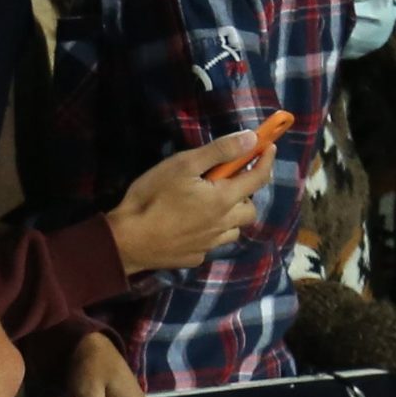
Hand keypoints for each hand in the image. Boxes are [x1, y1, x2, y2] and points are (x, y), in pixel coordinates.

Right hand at [105, 130, 271, 274]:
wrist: (127, 241)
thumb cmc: (153, 197)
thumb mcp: (183, 165)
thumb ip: (219, 151)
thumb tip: (251, 138)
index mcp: (223, 199)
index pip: (257, 178)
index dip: (266, 159)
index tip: (268, 146)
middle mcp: (222, 224)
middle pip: (250, 210)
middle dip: (246, 195)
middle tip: (226, 185)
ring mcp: (209, 244)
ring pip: (233, 230)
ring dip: (229, 218)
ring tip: (209, 208)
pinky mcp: (194, 257)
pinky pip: (211, 245)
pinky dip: (208, 234)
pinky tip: (189, 229)